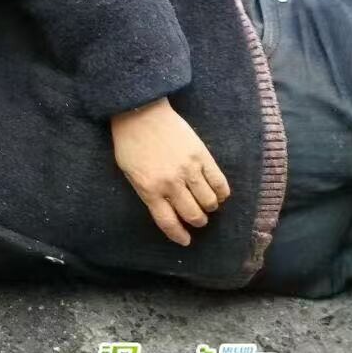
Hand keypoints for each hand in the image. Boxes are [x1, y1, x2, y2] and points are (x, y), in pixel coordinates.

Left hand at [111, 97, 230, 246]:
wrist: (141, 112)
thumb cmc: (129, 142)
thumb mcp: (129, 172)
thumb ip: (147, 192)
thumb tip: (165, 209)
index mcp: (149, 189)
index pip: (168, 222)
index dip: (179, 235)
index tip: (185, 240)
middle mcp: (171, 184)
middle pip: (193, 215)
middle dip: (197, 221)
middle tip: (197, 219)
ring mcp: (189, 170)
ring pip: (209, 202)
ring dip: (209, 208)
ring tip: (206, 205)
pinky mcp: (203, 157)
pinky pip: (220, 183)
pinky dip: (222, 193)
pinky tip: (218, 194)